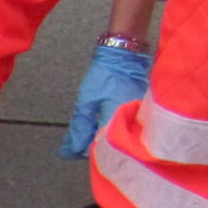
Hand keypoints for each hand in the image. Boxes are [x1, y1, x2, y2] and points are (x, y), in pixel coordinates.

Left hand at [61, 42, 150, 159]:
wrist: (125, 56)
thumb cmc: (106, 75)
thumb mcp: (87, 101)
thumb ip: (80, 127)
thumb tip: (70, 150)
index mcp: (117, 122)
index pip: (99, 149)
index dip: (82, 151)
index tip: (69, 150)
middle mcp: (131, 124)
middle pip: (107, 147)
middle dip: (88, 146)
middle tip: (70, 144)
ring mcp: (137, 120)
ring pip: (114, 139)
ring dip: (97, 139)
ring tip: (81, 135)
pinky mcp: (138, 115)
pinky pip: (121, 129)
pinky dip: (108, 131)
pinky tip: (96, 128)